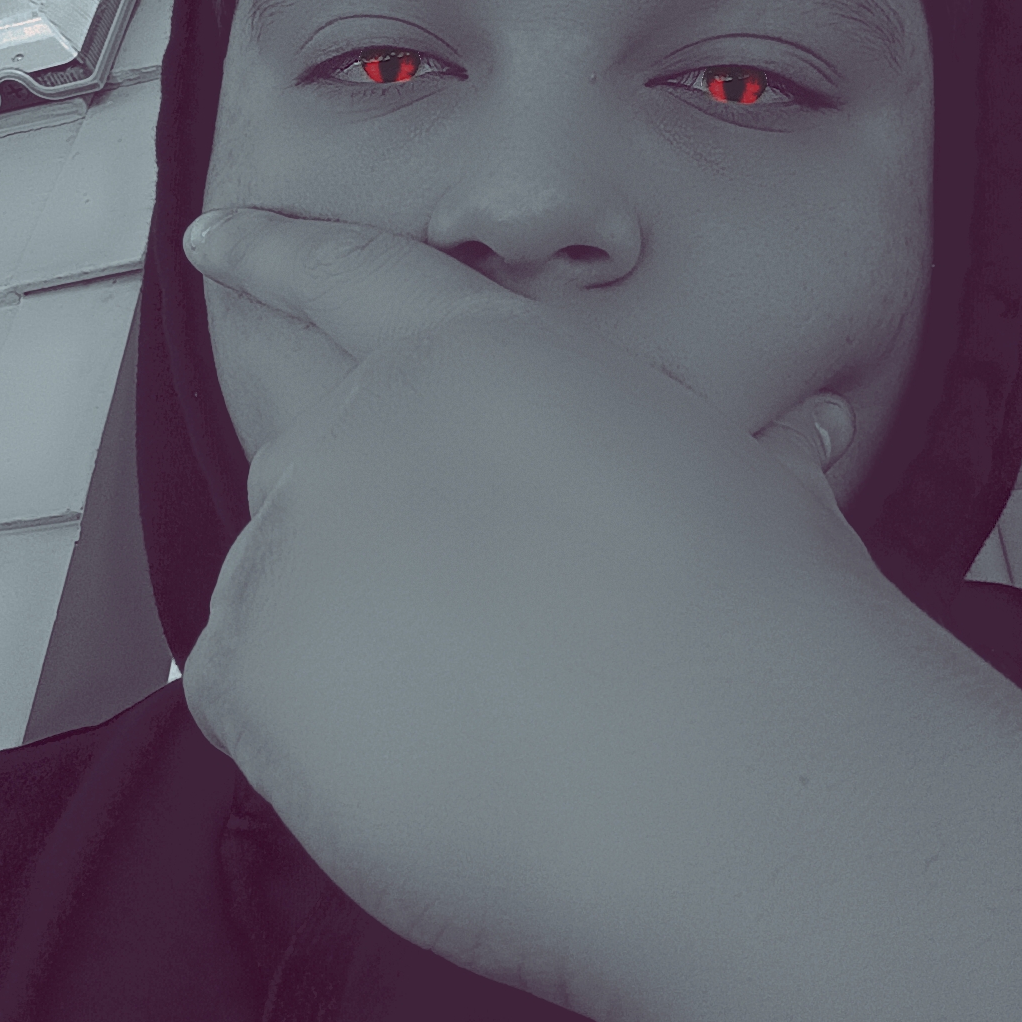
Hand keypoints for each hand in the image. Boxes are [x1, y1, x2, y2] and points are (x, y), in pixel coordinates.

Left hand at [183, 208, 867, 1021]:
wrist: (723, 784)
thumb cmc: (759, 628)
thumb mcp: (751, 494)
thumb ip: (732, 454)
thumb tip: (808, 430)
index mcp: (482, 356)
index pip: (352, 278)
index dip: (276, 252)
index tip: (212, 237)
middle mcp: (366, 424)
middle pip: (317, 462)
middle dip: (371, 536)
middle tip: (470, 624)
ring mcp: (295, 538)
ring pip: (286, 582)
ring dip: (357, 638)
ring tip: (486, 715)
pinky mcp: (250, 663)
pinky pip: (250, 685)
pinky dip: (316, 724)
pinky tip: (420, 759)